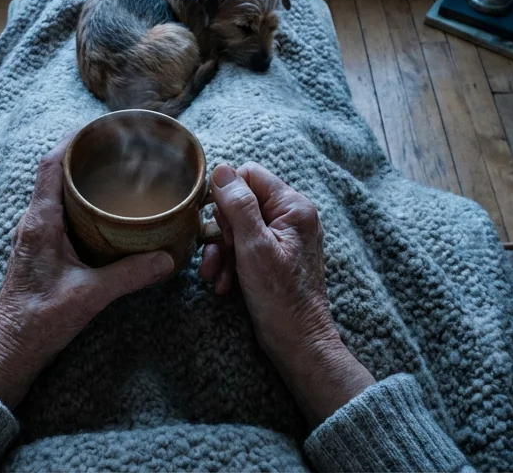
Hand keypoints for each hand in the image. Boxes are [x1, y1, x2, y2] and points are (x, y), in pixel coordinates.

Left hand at [0, 135, 175, 407]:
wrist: (10, 351)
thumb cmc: (39, 322)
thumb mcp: (90, 296)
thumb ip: (129, 275)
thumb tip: (167, 259)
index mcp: (40, 222)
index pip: (52, 164)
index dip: (73, 139)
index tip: (100, 126)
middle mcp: (33, 222)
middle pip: (55, 172)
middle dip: (84, 155)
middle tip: (118, 146)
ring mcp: (34, 235)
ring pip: (56, 192)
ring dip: (80, 178)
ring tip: (115, 170)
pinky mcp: (39, 249)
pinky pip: (58, 211)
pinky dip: (79, 201)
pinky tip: (103, 211)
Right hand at [201, 162, 375, 425]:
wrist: (298, 342)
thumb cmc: (280, 298)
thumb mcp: (253, 247)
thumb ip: (238, 205)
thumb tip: (222, 171)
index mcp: (293, 207)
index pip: (249, 175)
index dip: (226, 196)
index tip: (219, 225)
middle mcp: (292, 217)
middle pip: (241, 203)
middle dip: (222, 231)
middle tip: (219, 256)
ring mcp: (285, 238)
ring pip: (239, 227)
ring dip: (222, 251)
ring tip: (215, 276)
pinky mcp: (276, 257)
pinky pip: (245, 248)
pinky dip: (231, 264)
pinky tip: (225, 285)